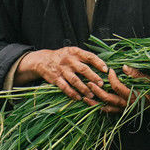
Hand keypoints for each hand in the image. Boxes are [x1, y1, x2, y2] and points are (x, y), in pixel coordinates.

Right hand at [16, 47, 134, 109]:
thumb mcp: (72, 52)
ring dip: (84, 88)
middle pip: (83, 69)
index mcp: (75, 52)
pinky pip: (65, 87)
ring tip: (92, 94)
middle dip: (93, 77)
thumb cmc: (63, 57)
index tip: (106, 70)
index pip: (89, 56)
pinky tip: (79, 98)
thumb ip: (85, 57)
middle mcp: (69, 60)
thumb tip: (102, 65)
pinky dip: (72, 93)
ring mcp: (62, 70)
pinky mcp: (56, 78)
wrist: (43, 60)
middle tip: (101, 84)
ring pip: (75, 80)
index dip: (98, 63)